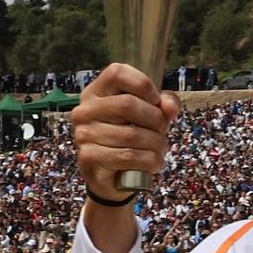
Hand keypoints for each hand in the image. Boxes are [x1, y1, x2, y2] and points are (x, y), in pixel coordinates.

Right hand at [70, 64, 180, 252]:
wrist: (113, 179)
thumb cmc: (131, 140)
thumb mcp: (150, 117)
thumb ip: (163, 105)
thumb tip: (169, 107)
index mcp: (97, 92)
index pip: (116, 73)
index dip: (142, 83)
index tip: (156, 100)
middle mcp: (85, 110)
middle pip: (128, 104)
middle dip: (155, 119)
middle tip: (162, 130)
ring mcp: (83, 134)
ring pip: (132, 134)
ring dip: (156, 144)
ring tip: (160, 149)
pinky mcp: (88, 157)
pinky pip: (128, 156)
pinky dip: (150, 161)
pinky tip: (154, 163)